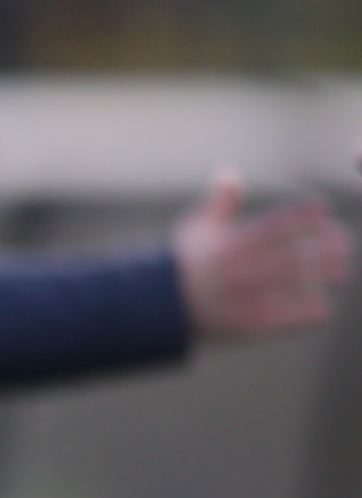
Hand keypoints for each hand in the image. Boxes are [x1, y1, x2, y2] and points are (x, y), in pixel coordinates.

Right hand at [172, 167, 350, 343]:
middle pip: (296, 254)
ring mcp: (246, 299)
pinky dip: (313, 308)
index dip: (304, 215)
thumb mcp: (192, 231)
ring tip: (341, 268)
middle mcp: (240, 271)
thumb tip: (227, 172)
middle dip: (326, 246)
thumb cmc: (179, 266)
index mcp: (229, 246)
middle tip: (342, 240)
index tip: (322, 211)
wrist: (154, 311)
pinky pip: (292, 316)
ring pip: (300, 284)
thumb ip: (218, 203)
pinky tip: (321, 302)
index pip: (276, 225)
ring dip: (325, 274)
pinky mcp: (250, 325)